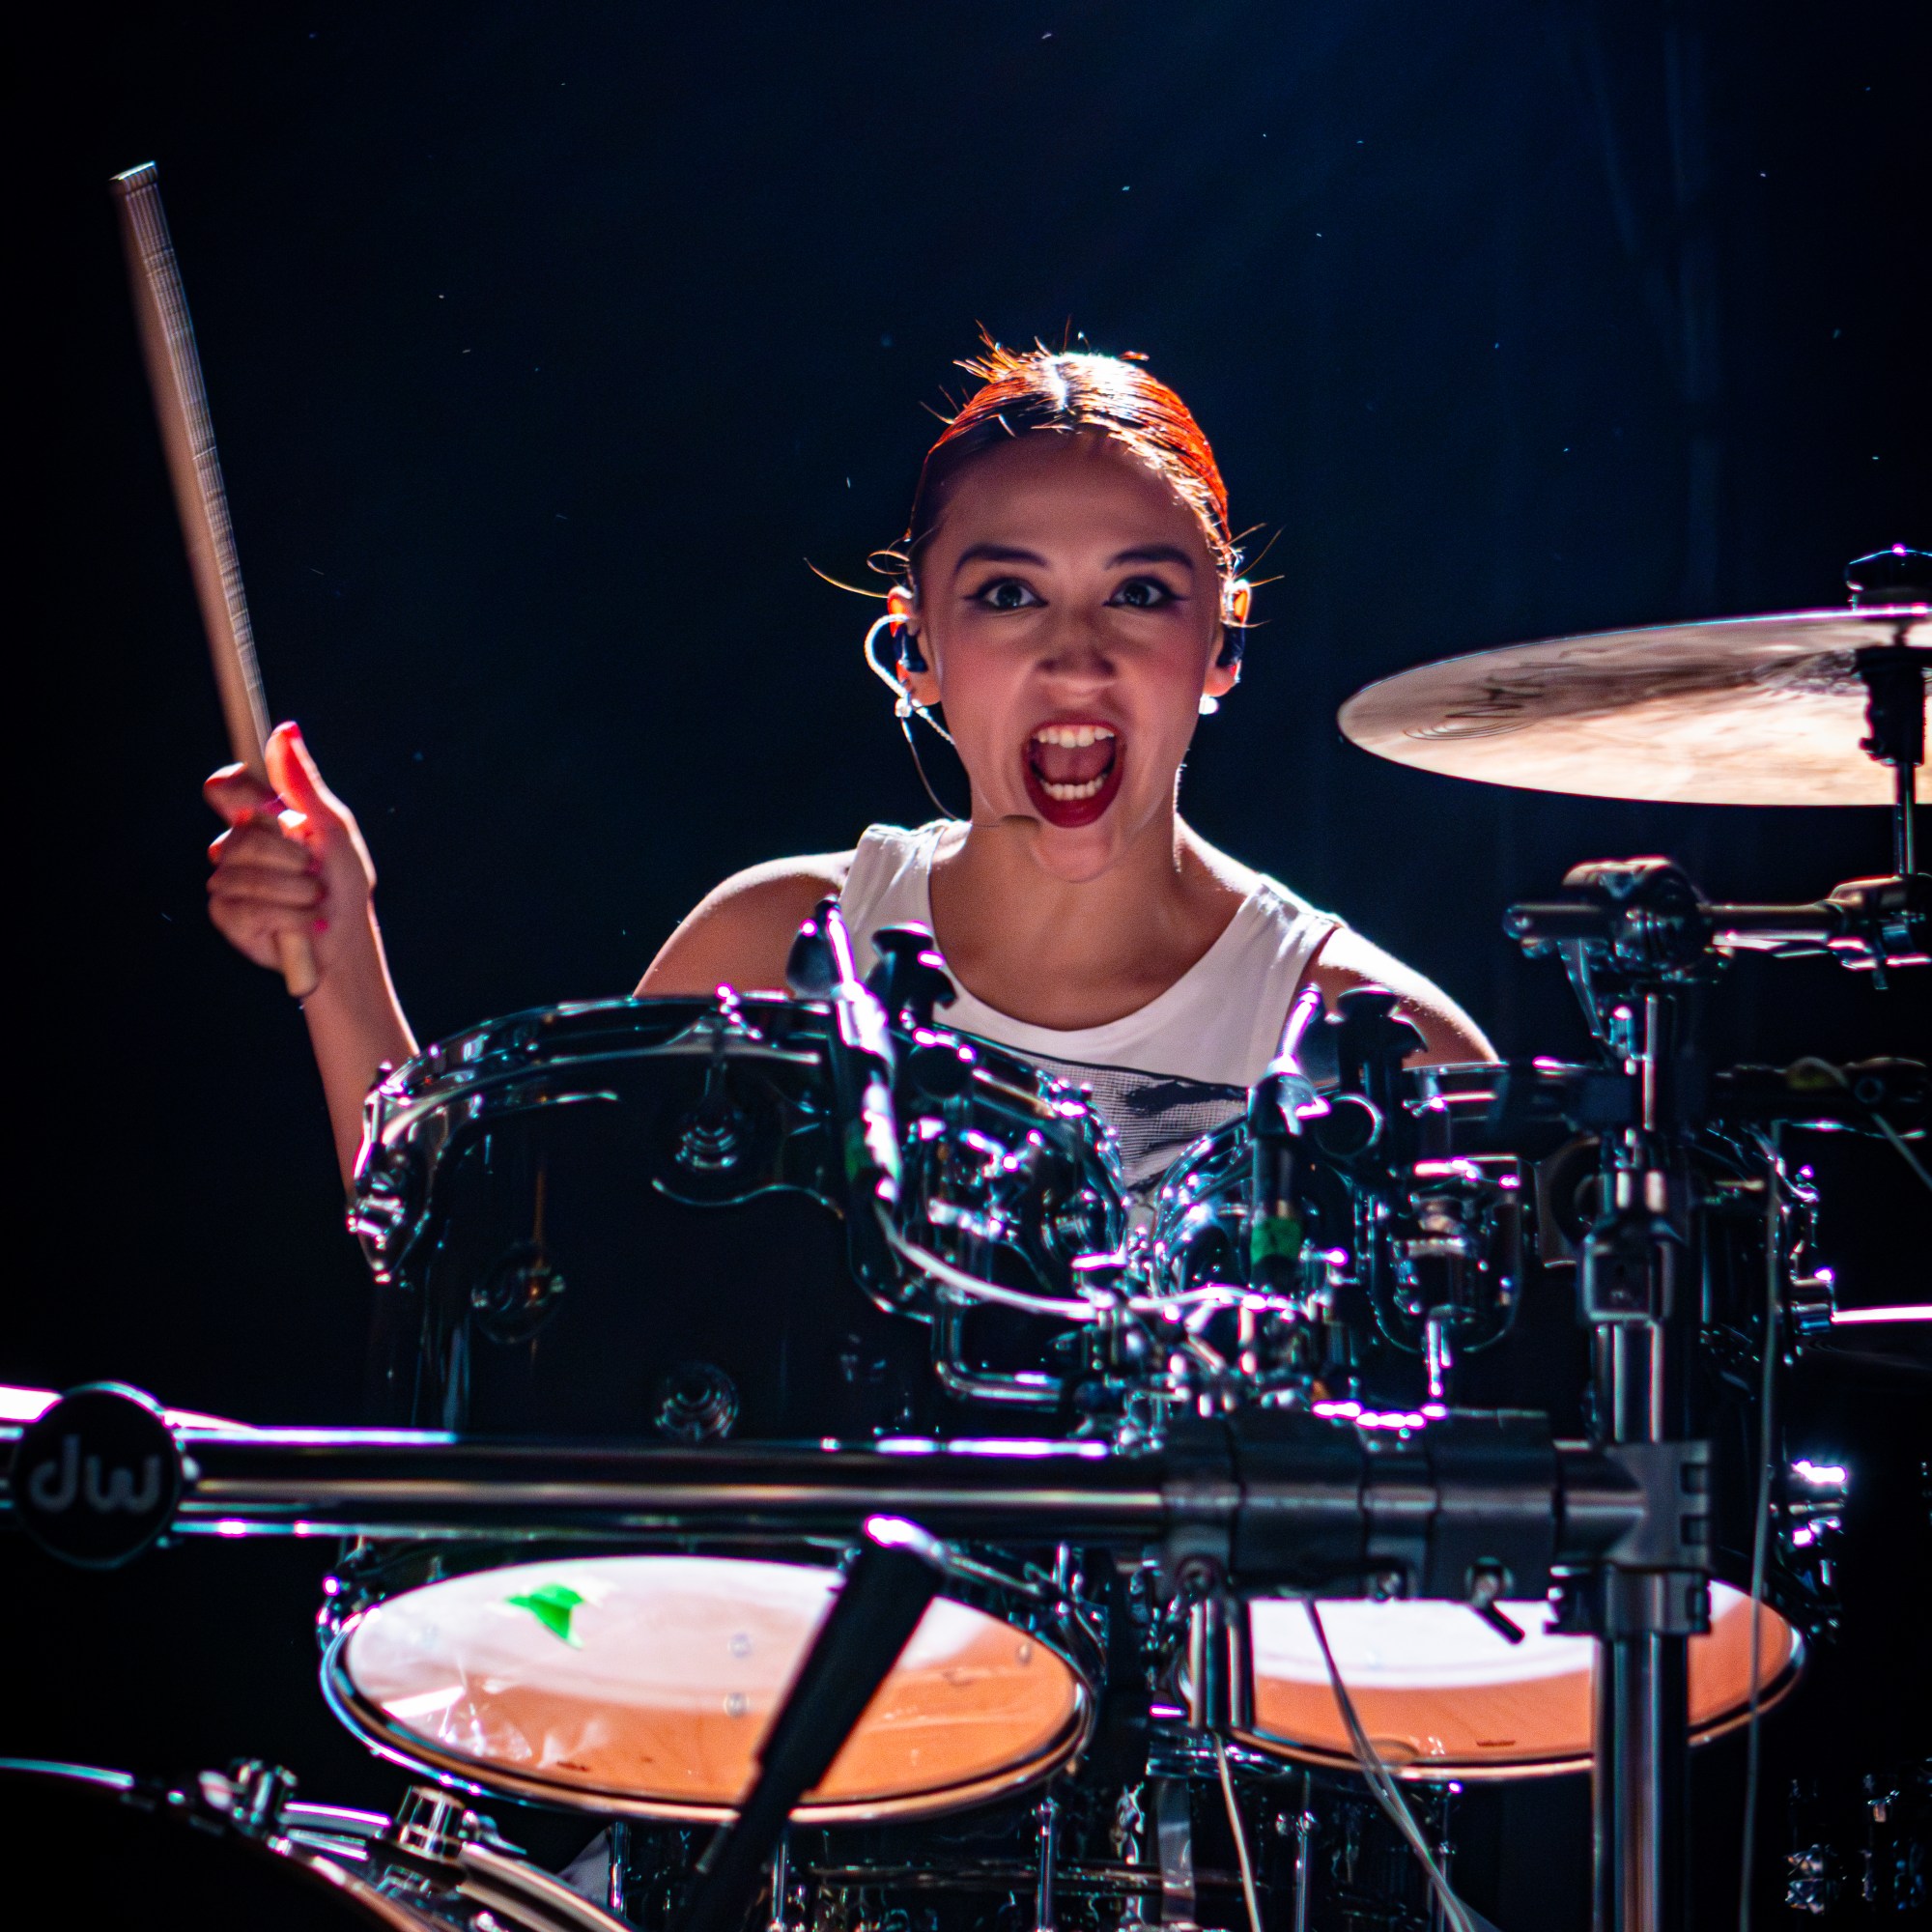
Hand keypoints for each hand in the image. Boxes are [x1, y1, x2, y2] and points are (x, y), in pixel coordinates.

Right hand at [205, 722, 376, 985]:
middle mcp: (238, 845)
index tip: (262, 803)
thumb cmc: (344, 882)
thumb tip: (286, 728)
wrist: (345, 941)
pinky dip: (286, 915)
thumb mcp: (332, 828)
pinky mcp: (227, 915)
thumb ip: (303, 784)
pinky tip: (301, 922)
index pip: (226, 787)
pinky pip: (244, 905)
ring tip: (314, 900)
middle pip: (241, 834)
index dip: (233, 788)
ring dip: (294, 890)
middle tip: (315, 872)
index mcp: (262, 818)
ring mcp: (228, 879)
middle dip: (290, 857)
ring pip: (242, 872)